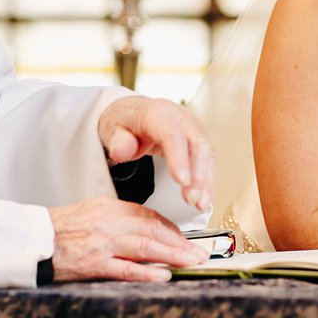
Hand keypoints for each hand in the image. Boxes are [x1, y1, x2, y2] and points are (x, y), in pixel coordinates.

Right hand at [49, 196, 201, 281]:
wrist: (33, 240)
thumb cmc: (61, 228)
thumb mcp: (93, 212)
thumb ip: (120, 218)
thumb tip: (147, 229)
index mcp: (110, 207)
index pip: (150, 216)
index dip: (172, 229)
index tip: (187, 239)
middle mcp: (109, 223)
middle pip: (153, 231)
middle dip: (181, 243)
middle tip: (199, 253)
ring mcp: (102, 244)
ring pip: (146, 248)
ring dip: (173, 256)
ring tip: (191, 263)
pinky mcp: (94, 265)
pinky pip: (126, 269)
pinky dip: (147, 273)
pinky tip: (164, 275)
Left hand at [98, 97, 212, 209]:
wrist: (133, 113)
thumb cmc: (124, 122)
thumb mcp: (111, 129)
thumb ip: (116, 141)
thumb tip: (124, 150)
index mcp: (158, 113)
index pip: (173, 135)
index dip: (180, 159)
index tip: (182, 182)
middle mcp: (180, 118)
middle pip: (197, 145)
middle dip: (198, 175)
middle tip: (192, 200)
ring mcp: (191, 128)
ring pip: (206, 154)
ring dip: (206, 181)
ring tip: (201, 204)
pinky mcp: (196, 139)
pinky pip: (206, 159)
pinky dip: (207, 179)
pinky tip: (204, 196)